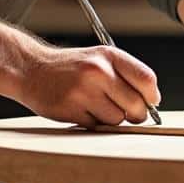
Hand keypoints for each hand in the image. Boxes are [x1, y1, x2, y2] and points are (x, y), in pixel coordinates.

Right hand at [13, 42, 160, 127]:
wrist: (32, 69)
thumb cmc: (71, 67)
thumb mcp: (99, 59)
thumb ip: (125, 76)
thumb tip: (151, 102)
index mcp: (110, 56)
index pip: (147, 79)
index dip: (152, 96)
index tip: (150, 102)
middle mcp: (98, 71)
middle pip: (136, 105)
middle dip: (136, 114)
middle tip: (128, 113)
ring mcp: (84, 91)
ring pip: (117, 119)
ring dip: (112, 119)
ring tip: (96, 106)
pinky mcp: (71, 109)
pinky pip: (97, 126)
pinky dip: (94, 123)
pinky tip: (82, 109)